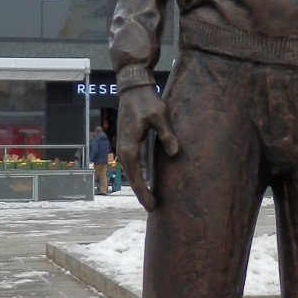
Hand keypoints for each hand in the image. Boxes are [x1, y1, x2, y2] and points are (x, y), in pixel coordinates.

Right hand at [117, 86, 178, 213]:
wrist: (133, 88)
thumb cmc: (147, 100)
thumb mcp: (160, 115)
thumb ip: (167, 134)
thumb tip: (174, 152)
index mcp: (129, 146)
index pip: (136, 177)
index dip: (144, 193)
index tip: (151, 206)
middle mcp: (123, 149)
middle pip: (132, 178)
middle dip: (142, 193)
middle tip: (153, 208)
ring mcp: (123, 146)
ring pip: (131, 172)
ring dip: (140, 185)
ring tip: (151, 198)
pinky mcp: (127, 142)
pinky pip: (133, 164)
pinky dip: (139, 175)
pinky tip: (147, 179)